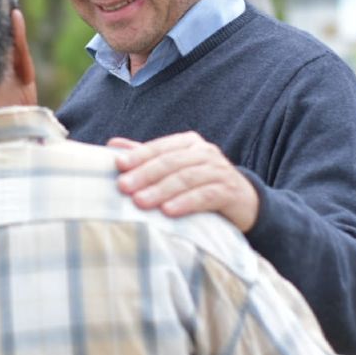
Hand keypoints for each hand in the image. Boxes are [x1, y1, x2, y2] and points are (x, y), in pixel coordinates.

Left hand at [109, 131, 258, 231]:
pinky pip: (205, 196)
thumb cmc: (200, 184)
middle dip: (145, 174)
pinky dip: (186, 203)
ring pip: (186, 178)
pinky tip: (169, 212)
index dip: (138, 155)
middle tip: (123, 187)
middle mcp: (205, 152)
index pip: (159, 147)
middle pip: (171, 162)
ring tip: (140, 202)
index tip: (117, 166)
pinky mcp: (229, 191)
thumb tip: (112, 144)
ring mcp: (219, 170)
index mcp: (188, 142)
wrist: (243, 202)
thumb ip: (147, 156)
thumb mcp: (174, 168)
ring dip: (161, 190)